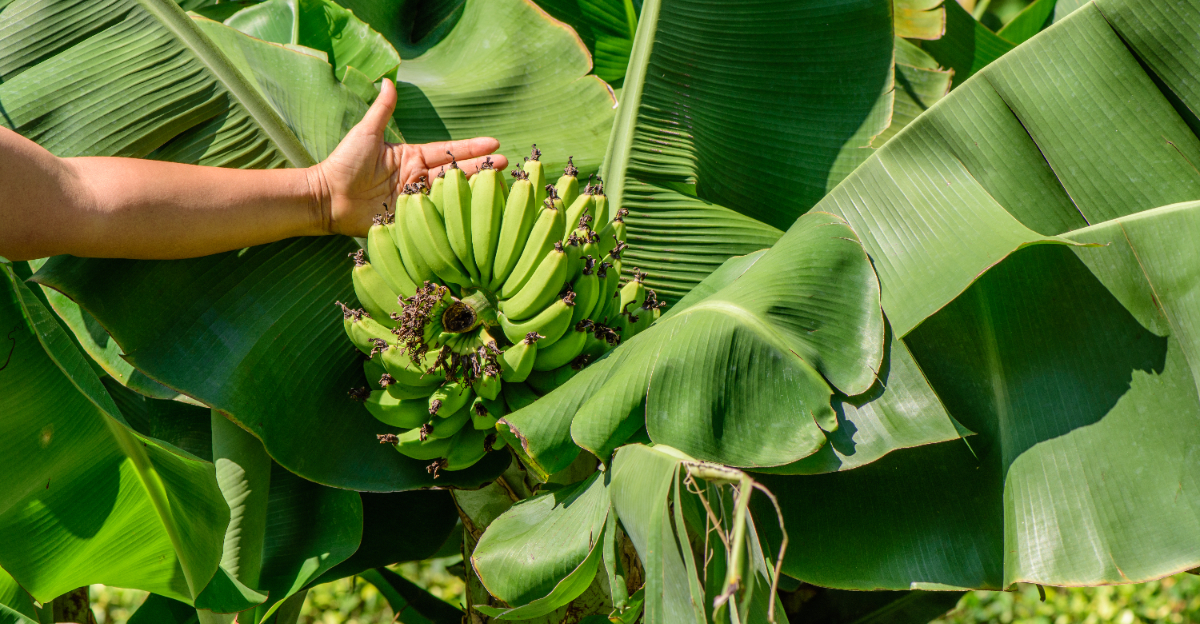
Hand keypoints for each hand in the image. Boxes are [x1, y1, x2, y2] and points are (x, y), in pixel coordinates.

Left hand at [307, 79, 507, 236]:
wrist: (326, 197)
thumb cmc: (344, 163)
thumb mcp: (366, 133)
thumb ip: (382, 110)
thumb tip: (389, 81)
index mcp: (412, 157)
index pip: (448, 151)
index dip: (471, 147)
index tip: (495, 142)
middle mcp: (418, 178)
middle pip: (455, 172)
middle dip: (481, 168)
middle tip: (506, 165)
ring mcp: (415, 200)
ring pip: (450, 194)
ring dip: (473, 191)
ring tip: (498, 187)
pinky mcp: (409, 220)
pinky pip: (435, 216)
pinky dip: (454, 214)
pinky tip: (473, 214)